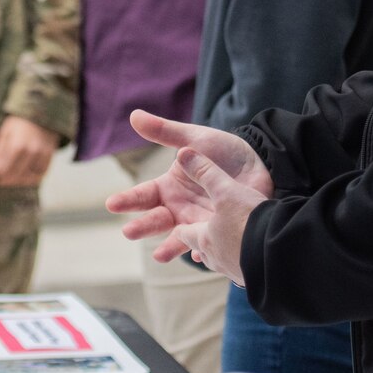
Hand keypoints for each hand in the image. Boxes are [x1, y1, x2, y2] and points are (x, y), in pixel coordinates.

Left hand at [0, 115, 60, 187]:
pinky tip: (26, 177)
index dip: (1, 176)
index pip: (7, 169)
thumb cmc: (19, 123)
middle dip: (9, 180)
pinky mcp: (50, 155)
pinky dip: (33, 179)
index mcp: (17, 144)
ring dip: (21, 182)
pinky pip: (42, 174)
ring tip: (14, 180)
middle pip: (19, 175)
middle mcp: (32, 151)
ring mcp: (42, 154)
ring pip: (31, 177)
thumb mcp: (5, 132)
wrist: (42, 112)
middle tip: (3, 181)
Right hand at [107, 110, 273, 268]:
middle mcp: (179, 208)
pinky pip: (209, 244)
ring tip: (159, 256)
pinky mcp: (219, 231)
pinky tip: (200, 256)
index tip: (111, 204)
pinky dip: (204, 251)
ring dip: (169, 247)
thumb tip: (134, 115)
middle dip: (142, 226)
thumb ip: (165, 132)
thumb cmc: (224, 150)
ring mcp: (198, 222)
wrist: (261, 163)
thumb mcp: (194, 138)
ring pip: (179, 237)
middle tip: (128, 231)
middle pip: (156, 220)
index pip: (143, 195)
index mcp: (169, 187)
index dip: (128, 199)